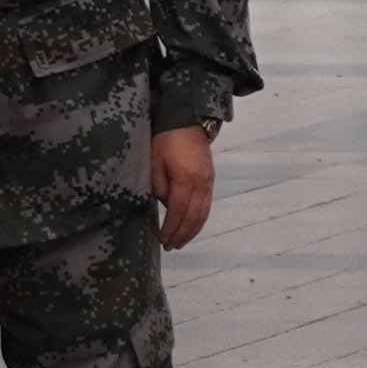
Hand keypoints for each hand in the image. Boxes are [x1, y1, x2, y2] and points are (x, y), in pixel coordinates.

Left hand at [151, 124, 213, 248]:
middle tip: (170, 247)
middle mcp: (201, 184)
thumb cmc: (167, 140)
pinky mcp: (210, 180)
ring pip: (203, 213)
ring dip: (192, 230)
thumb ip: (160, 187)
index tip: (161, 239)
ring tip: (181, 242)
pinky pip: (206, 206)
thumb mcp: (156, 162)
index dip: (170, 228)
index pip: (178, 211)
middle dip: (182, 234)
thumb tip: (166, 206)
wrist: (189, 121)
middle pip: (193, 217)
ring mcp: (209, 183)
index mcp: (186, 179)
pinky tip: (191, 226)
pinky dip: (199, 220)